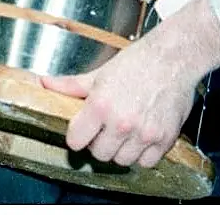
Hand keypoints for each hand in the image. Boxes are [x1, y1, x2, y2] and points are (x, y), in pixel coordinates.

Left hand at [40, 0, 219, 168]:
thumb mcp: (100, 73)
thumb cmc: (138, 62)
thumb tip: (45, 84)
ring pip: (122, 161)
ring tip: (125, 131)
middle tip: (105, 129)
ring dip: (121, 150)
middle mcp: (121, 122)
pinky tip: (141, 136)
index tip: (82, 131)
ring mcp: (144, 133)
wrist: (173, 58)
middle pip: (99, 154)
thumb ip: (72, 85)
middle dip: (99, 143)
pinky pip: (147, 162)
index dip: (77, 136)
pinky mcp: (164, 139)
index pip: (76, 141)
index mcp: (101, 105)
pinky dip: (143, 154)